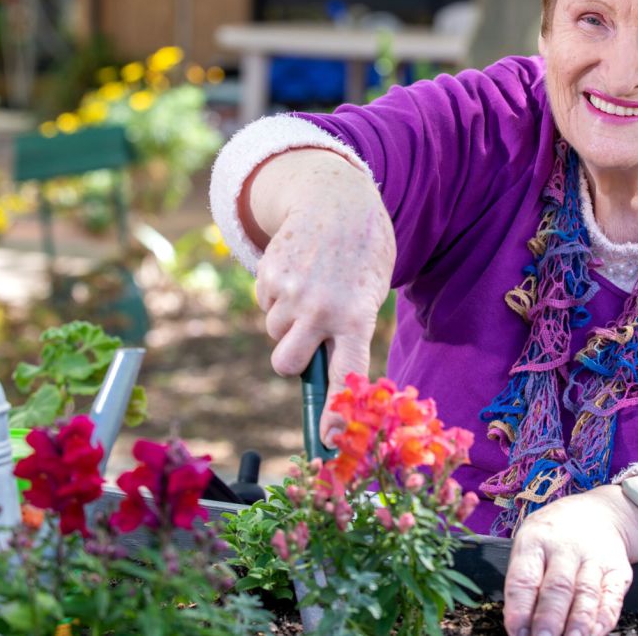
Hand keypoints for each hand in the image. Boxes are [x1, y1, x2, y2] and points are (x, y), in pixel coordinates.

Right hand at [246, 149, 395, 443]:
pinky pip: (265, 304)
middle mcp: (320, 309)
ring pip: (274, 333)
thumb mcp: (372, 289)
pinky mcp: (267, 274)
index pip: (345, 376)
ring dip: (287, 321)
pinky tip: (298, 269)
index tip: (328, 439)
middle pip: (286, 364)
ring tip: (311, 286)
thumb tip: (327, 375)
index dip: (334, 412)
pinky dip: (277, 295)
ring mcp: (290, 292)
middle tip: (308, 336)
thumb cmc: (363, 249)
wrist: (336, 196)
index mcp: (356, 316)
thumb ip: (352, 330)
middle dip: (292, 358)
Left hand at [502, 485, 637, 635]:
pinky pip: (612, 598)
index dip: (520, 608)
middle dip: (549, 619)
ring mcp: (594, 559)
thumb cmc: (555, 536)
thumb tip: (521, 628)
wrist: (601, 512)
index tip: (517, 632)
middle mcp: (565, 548)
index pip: (524, 577)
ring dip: (578, 623)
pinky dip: (604, 620)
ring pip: (586, 593)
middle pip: (557, 587)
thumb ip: (525, 582)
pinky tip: (595, 633)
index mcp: (535, 541)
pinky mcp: (618, 571)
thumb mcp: (531, 543)